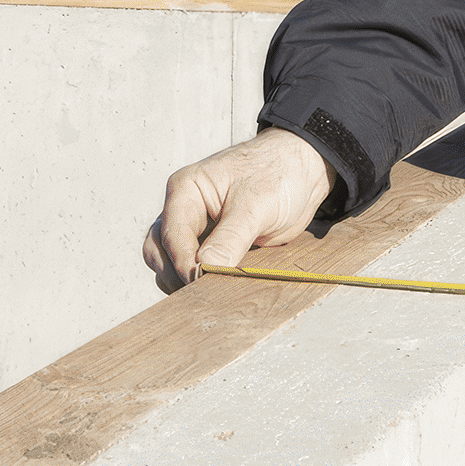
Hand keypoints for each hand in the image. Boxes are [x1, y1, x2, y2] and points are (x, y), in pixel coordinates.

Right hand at [142, 127, 334, 293]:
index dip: (182, 263)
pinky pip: (197, 268)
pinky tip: (219, 290)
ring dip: (186, 281)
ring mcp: (198, 230)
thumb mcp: (255, 204)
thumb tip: (206, 268)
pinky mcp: (214, 245)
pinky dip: (202, 282)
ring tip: (212, 293)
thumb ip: (230, 237)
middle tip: (203, 292)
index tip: (200, 282)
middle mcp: (185, 210)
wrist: (305, 172)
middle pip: (159, 251)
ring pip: (172, 264)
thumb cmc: (278, 172)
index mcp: (186, 190)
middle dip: (176, 275)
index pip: (170, 234)